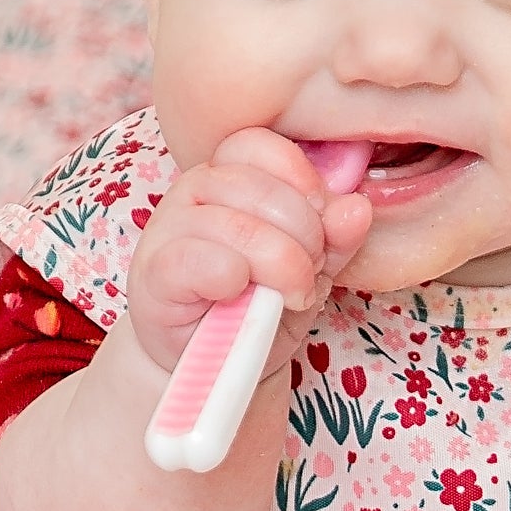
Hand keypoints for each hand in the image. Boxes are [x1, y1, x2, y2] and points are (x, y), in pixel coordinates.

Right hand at [121, 128, 372, 376]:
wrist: (211, 366)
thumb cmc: (256, 308)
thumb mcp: (309, 270)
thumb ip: (334, 238)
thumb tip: (357, 207)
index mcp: (230, 175)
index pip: (259, 144)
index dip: (300, 178)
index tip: (322, 221)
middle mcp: (194, 191)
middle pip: (257, 187)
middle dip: (303, 235)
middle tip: (309, 274)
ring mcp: (168, 229)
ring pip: (236, 226)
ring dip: (279, 265)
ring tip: (287, 296)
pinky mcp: (154, 273)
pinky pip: (200, 259)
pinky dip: (232, 278)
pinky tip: (240, 296)